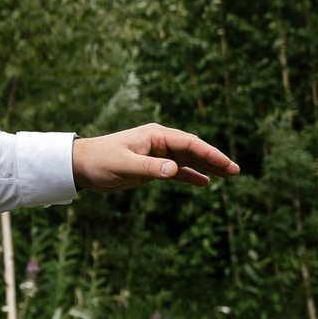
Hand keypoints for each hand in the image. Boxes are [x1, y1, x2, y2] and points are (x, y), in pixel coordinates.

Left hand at [72, 124, 238, 191]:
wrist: (81, 165)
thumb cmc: (99, 161)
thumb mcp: (123, 165)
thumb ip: (149, 168)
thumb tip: (174, 170)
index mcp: (155, 135)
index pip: (189, 143)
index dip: (210, 153)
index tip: (227, 164)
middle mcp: (159, 141)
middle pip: (193, 150)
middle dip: (215, 159)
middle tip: (236, 171)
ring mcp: (157, 153)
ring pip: (188, 160)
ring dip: (207, 167)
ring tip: (229, 175)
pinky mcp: (152, 166)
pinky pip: (177, 170)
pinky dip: (191, 175)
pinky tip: (206, 183)